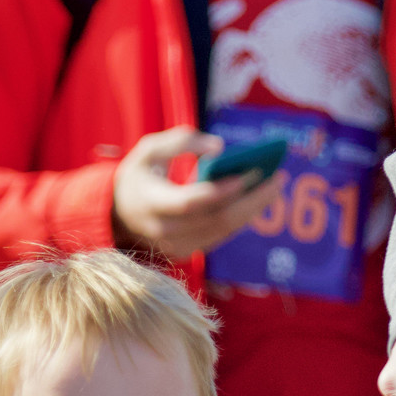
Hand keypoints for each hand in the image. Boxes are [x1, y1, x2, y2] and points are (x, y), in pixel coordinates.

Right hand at [111, 127, 284, 261]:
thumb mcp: (148, 150)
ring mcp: (176, 246)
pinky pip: (220, 236)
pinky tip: (257, 200)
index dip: (220, 191)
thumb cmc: (138, 176)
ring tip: (274, 186)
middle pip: (217, 220)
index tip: (248, 174)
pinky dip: (241, 218)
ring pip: (223, 231)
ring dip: (252, 210)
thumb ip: (180, 142)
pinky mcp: (187, 253)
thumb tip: (220, 147)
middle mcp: (164, 231)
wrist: (117, 216)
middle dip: (251, 200)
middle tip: (277, 178)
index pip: (190, 202)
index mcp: (151, 203)